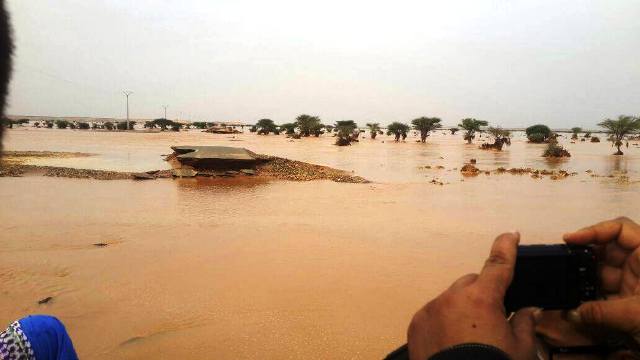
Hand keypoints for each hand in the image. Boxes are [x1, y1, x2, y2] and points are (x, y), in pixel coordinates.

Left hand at [407, 232, 536, 359]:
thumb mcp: (520, 351)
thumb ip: (524, 324)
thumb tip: (527, 312)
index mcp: (482, 298)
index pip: (498, 264)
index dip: (506, 247)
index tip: (510, 235)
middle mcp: (453, 298)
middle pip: (472, 284)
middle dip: (483, 294)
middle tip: (493, 318)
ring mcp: (431, 310)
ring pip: (451, 299)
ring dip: (462, 309)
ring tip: (470, 337)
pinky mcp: (416, 325)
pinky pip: (434, 314)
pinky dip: (444, 321)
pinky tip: (452, 342)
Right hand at [563, 217, 639, 344]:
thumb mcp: (636, 316)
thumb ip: (600, 313)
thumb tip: (571, 313)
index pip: (620, 229)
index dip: (594, 230)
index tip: (570, 239)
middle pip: (607, 249)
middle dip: (584, 257)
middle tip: (563, 265)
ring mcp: (636, 283)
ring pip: (603, 272)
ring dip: (585, 280)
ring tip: (566, 287)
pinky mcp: (632, 302)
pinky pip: (606, 292)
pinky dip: (591, 297)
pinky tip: (577, 304)